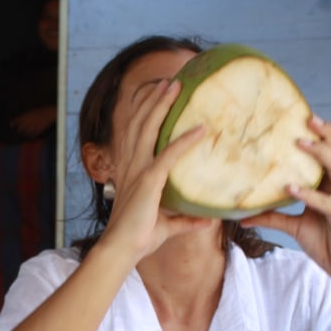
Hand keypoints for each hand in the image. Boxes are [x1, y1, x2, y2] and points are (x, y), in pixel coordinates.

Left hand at [10, 106, 55, 138]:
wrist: (48, 114)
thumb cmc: (40, 111)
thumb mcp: (31, 112)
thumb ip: (25, 117)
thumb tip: (20, 120)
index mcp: (24, 117)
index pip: (15, 121)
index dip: (12, 124)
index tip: (11, 126)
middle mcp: (27, 123)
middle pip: (19, 129)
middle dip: (18, 130)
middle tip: (18, 131)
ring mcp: (31, 128)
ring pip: (25, 133)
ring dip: (24, 134)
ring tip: (24, 133)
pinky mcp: (36, 131)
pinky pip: (31, 136)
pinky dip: (30, 136)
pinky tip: (30, 136)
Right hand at [98, 80, 214, 260]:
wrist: (122, 249)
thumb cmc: (139, 238)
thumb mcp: (168, 225)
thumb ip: (187, 221)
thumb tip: (208, 221)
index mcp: (130, 170)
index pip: (135, 133)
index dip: (144, 110)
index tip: (156, 94)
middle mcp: (131, 165)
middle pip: (139, 122)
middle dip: (153, 99)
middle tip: (169, 81)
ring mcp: (138, 171)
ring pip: (147, 129)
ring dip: (161, 106)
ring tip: (174, 87)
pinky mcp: (149, 181)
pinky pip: (169, 155)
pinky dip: (185, 141)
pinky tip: (200, 130)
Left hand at [241, 115, 330, 281]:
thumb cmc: (324, 242)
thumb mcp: (293, 226)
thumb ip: (272, 217)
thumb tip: (242, 216)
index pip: (329, 154)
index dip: (321, 135)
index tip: (304, 117)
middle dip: (323, 134)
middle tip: (307, 118)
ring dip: (318, 154)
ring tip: (299, 143)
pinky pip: (324, 201)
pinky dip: (308, 194)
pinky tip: (290, 188)